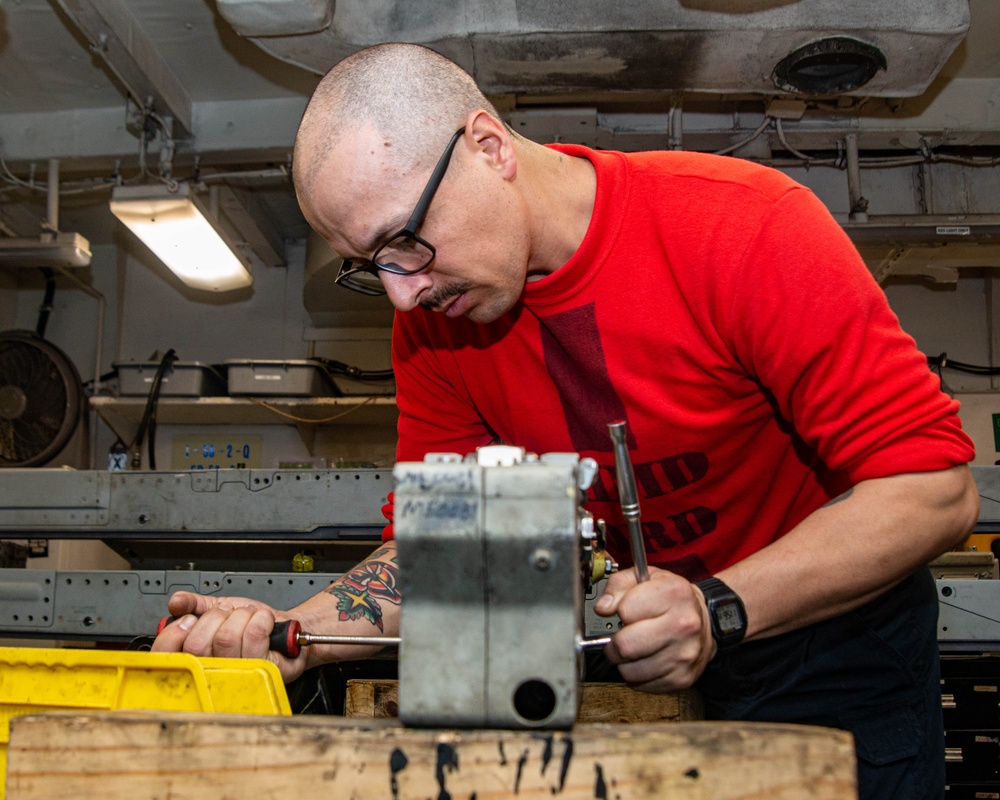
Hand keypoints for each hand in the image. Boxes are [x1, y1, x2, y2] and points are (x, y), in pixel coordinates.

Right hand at [150, 591, 306, 682]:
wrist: (286, 627)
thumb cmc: (251, 624)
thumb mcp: (218, 609)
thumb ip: (195, 604)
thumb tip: (175, 603)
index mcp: (197, 661)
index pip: (167, 658)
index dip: (174, 634)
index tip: (189, 619)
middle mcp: (214, 674)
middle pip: (198, 645)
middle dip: (216, 617)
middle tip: (228, 614)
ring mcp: (238, 675)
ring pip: (227, 638)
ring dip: (241, 615)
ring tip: (248, 617)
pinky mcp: (264, 671)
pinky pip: (254, 636)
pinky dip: (261, 618)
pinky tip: (264, 622)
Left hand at [593, 566, 715, 692]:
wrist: (707, 620)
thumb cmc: (673, 598)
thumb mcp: (646, 577)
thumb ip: (618, 585)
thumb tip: (603, 608)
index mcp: (674, 594)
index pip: (625, 610)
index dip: (618, 610)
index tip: (624, 612)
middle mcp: (683, 624)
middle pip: (625, 646)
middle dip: (614, 644)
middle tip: (619, 638)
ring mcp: (684, 654)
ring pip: (630, 670)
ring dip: (624, 662)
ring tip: (634, 649)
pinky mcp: (682, 678)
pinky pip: (642, 685)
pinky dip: (637, 675)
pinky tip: (646, 660)